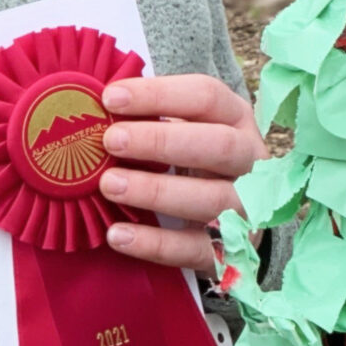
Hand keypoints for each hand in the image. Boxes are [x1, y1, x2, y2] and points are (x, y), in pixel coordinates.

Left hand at [96, 74, 264, 268]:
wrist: (235, 211)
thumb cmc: (194, 155)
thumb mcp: (185, 127)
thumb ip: (152, 118)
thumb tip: (95, 112)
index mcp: (236, 119)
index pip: (206, 97)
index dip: (159, 95)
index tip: (110, 99)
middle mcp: (250, 160)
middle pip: (219, 145)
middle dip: (162, 141)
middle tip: (111, 140)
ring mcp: (246, 206)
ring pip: (213, 199)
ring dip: (157, 191)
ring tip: (109, 185)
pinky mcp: (230, 250)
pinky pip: (196, 249)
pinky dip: (156, 244)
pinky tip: (118, 234)